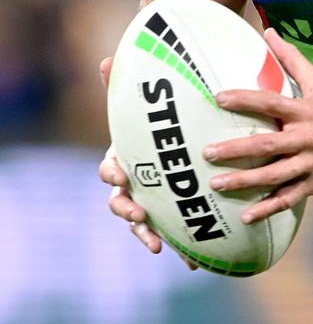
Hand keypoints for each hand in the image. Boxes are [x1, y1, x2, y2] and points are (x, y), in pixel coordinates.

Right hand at [98, 55, 171, 258]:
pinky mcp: (174, 217)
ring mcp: (152, 202)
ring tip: (158, 245)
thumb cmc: (166, 119)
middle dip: (127, 210)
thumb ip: (130, 85)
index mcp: (128, 159)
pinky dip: (182, 249)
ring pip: (143, 224)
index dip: (113, 174)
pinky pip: (175, 236)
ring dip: (147, 235)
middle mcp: (135, 184)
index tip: (121, 175)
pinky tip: (197, 263)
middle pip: (121, 202)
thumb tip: (105, 59)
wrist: (189, 137)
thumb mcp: (153, 101)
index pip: (110, 169)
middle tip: (140, 213)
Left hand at [202, 28, 312, 222]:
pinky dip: (268, 209)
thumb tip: (269, 33)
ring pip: (274, 175)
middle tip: (207, 152)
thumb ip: (292, 60)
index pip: (272, 103)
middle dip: (236, 150)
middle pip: (268, 145)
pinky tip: (246, 216)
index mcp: (306, 112)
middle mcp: (307, 138)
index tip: (219, 98)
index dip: (246, 99)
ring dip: (244, 181)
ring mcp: (311, 164)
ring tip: (217, 184)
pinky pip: (288, 198)